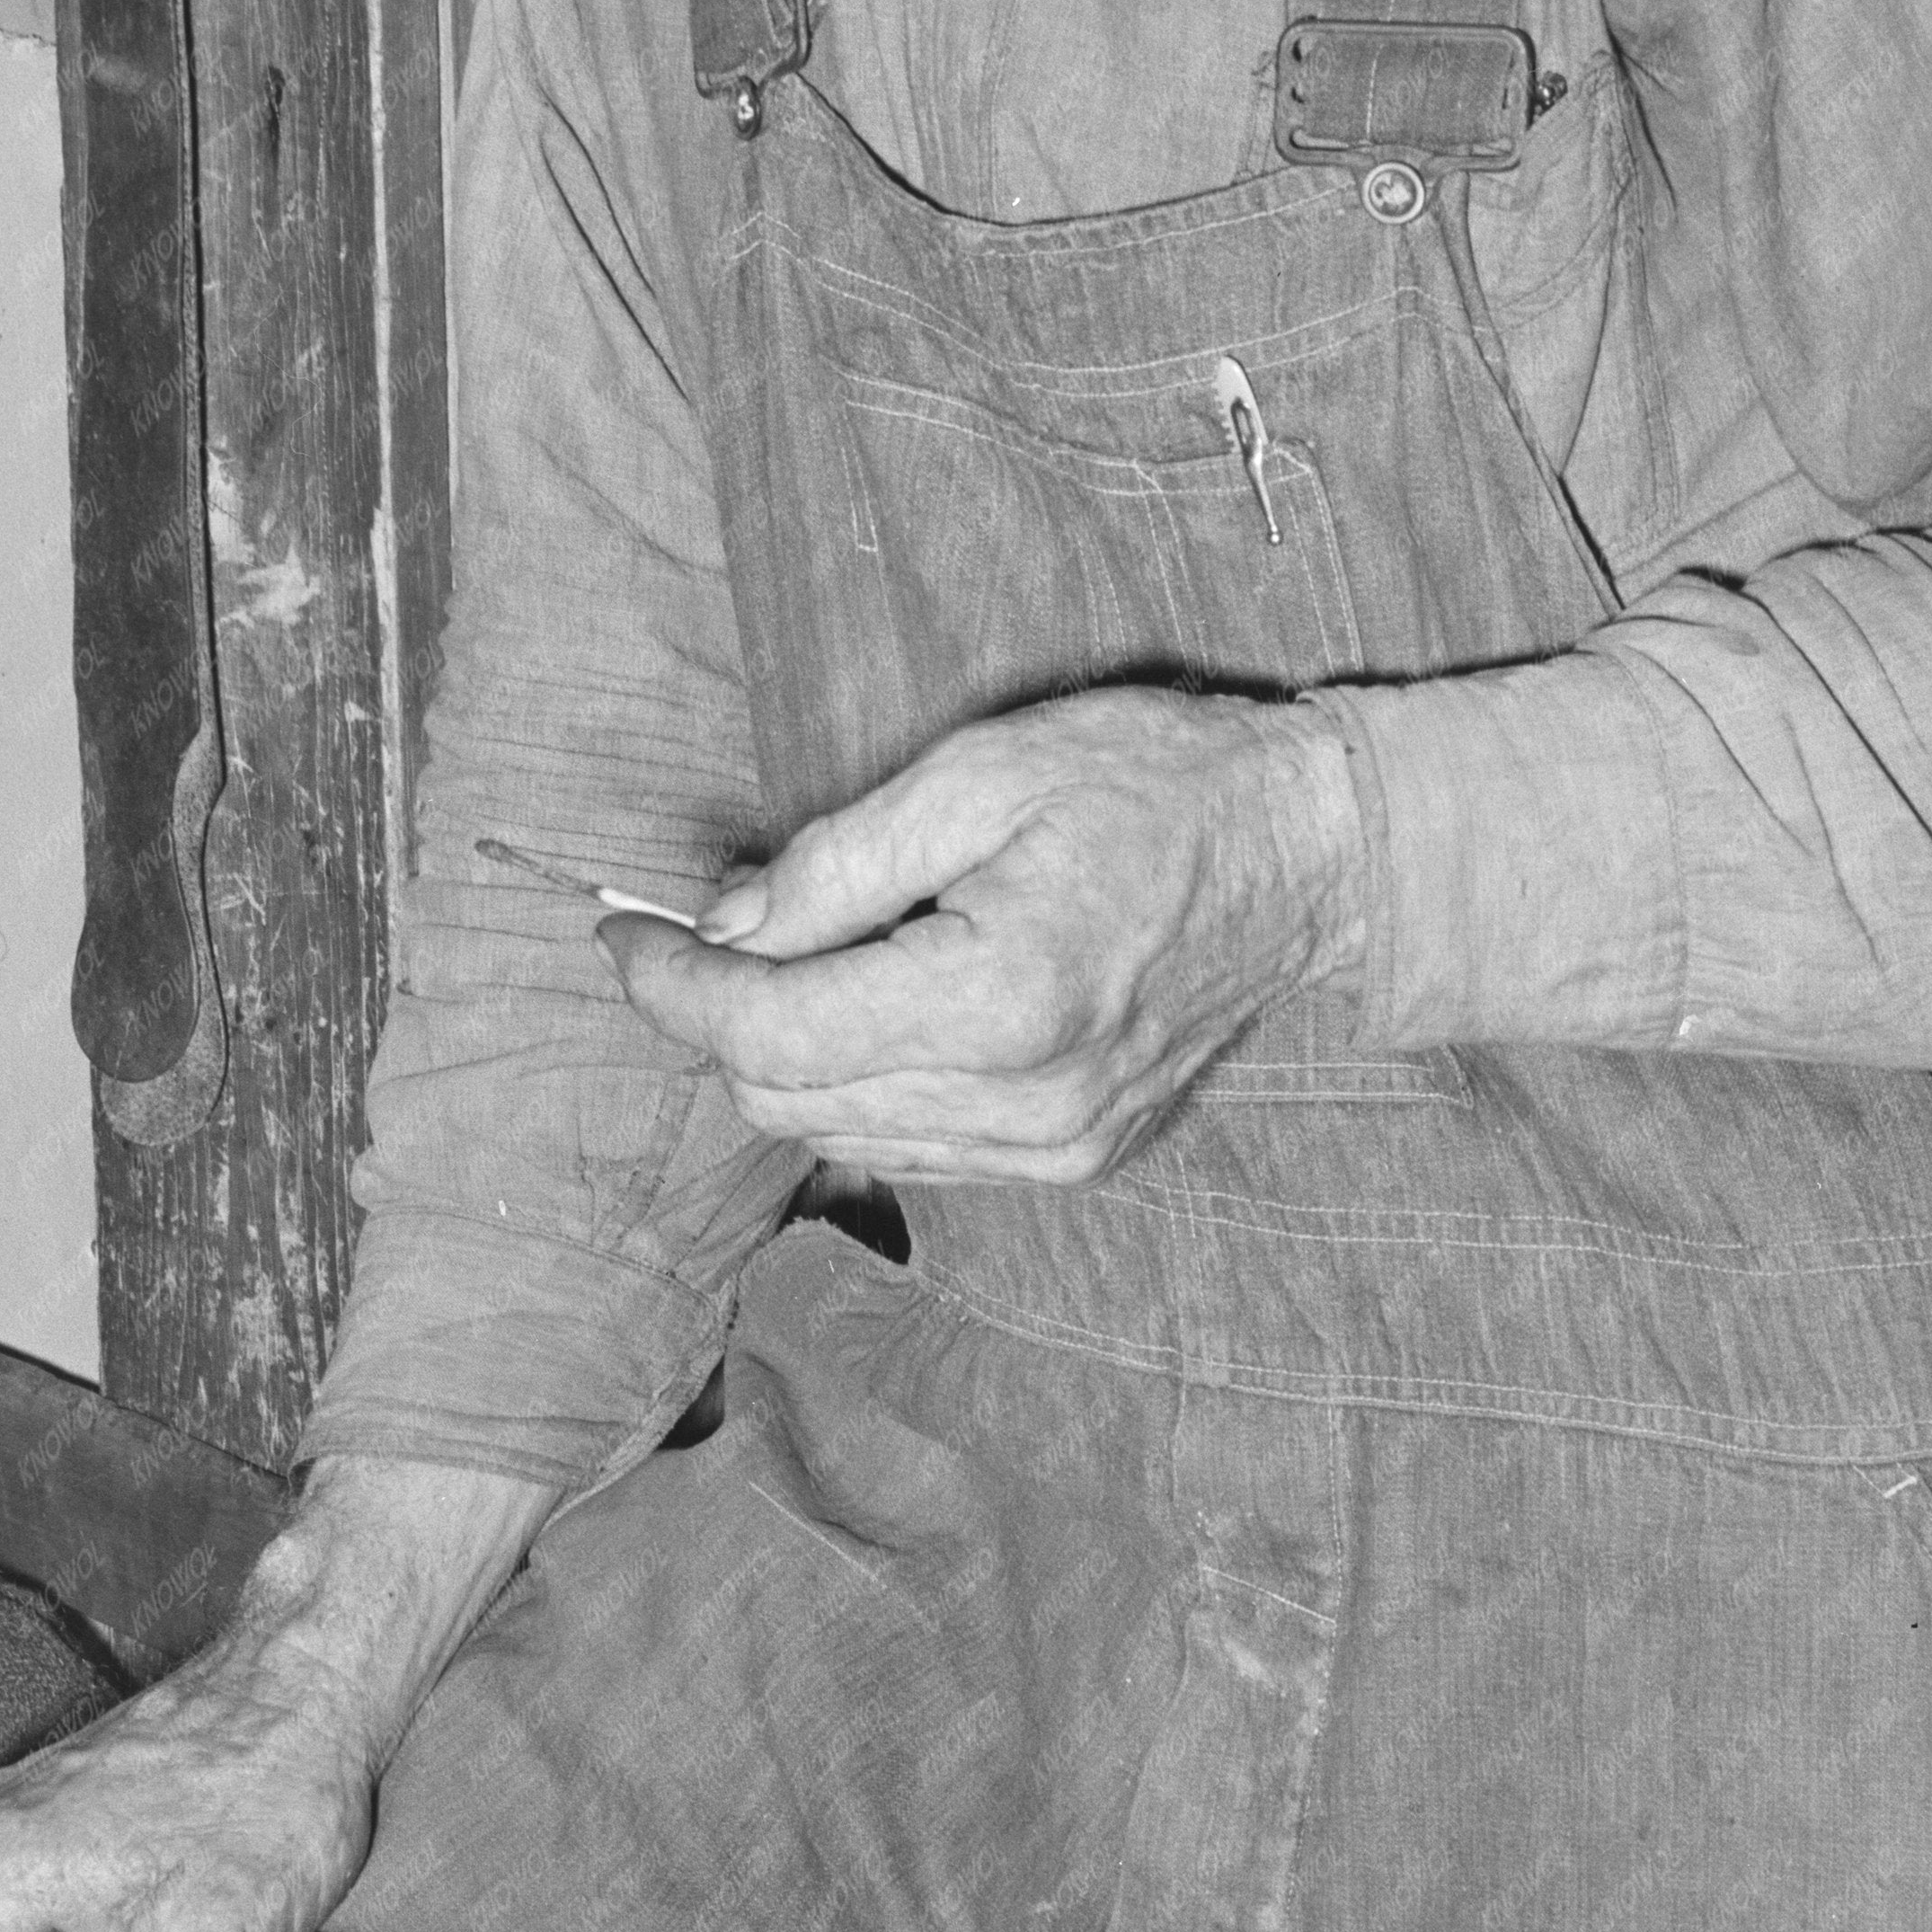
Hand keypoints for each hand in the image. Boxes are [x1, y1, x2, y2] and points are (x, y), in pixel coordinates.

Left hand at [605, 688, 1367, 1184]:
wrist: (1310, 858)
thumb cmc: (1156, 786)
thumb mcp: (985, 771)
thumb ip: (838, 861)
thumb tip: (722, 927)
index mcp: (1001, 1001)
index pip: (772, 1032)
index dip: (673, 987)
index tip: (621, 934)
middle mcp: (1025, 1104)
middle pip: (787, 1098)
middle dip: (719, 1017)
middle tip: (698, 928)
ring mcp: (1053, 1149)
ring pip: (837, 1133)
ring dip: (786, 1053)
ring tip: (796, 954)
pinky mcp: (1070, 1160)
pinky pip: (907, 1145)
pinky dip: (859, 1082)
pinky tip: (878, 1001)